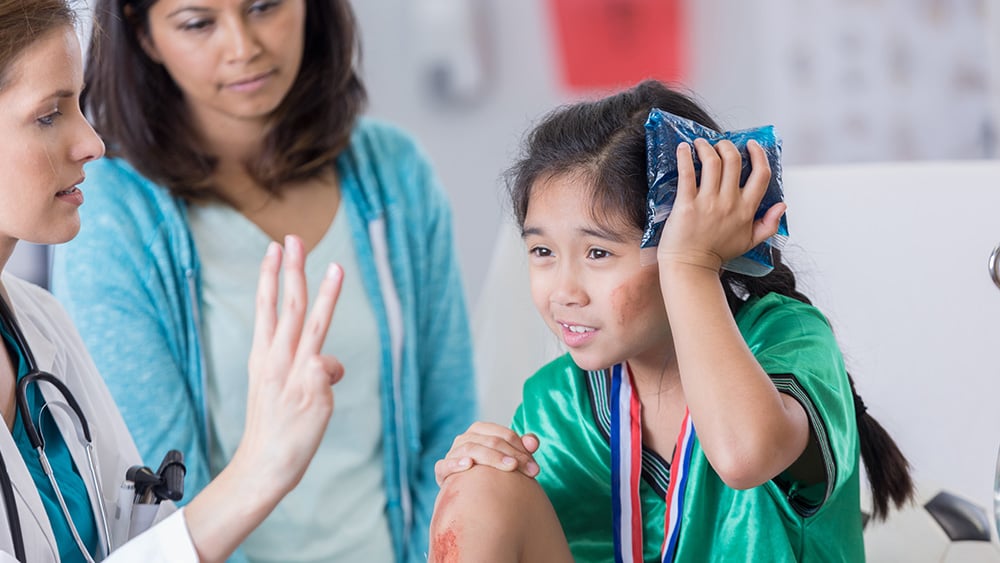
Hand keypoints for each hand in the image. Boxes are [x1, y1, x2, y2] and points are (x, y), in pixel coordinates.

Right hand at [233, 234, 344, 494]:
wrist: (263, 468)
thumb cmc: (274, 429)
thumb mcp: (283, 391)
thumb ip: (306, 369)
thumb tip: (330, 363)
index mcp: (263, 358)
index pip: (267, 309)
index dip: (270, 277)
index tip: (274, 248)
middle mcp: (275, 361)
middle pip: (286, 306)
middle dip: (292, 270)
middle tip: (294, 238)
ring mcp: (293, 376)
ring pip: (311, 325)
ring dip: (325, 295)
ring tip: (337, 267)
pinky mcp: (311, 393)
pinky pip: (327, 368)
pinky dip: (331, 369)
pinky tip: (323, 388)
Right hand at [434, 422, 539, 484]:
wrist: (468, 493)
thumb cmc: (491, 473)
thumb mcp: (508, 459)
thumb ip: (522, 448)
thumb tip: (534, 442)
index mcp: (480, 431)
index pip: (504, 434)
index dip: (522, 448)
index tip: (535, 467)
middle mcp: (465, 439)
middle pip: (491, 441)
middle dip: (513, 455)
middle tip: (531, 471)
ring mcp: (452, 453)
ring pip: (472, 449)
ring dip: (492, 457)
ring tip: (511, 467)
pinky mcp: (441, 470)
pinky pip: (445, 465)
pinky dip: (455, 463)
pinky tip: (468, 464)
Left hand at [657, 138, 785, 271]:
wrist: (691, 267)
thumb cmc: (717, 254)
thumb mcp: (750, 242)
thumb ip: (769, 224)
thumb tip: (782, 205)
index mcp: (747, 210)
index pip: (761, 174)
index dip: (759, 154)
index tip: (751, 144)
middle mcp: (730, 203)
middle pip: (734, 161)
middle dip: (728, 146)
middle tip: (719, 144)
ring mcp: (708, 203)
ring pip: (712, 162)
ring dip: (706, 147)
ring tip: (700, 143)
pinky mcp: (686, 205)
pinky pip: (687, 173)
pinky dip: (685, 157)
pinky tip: (683, 148)